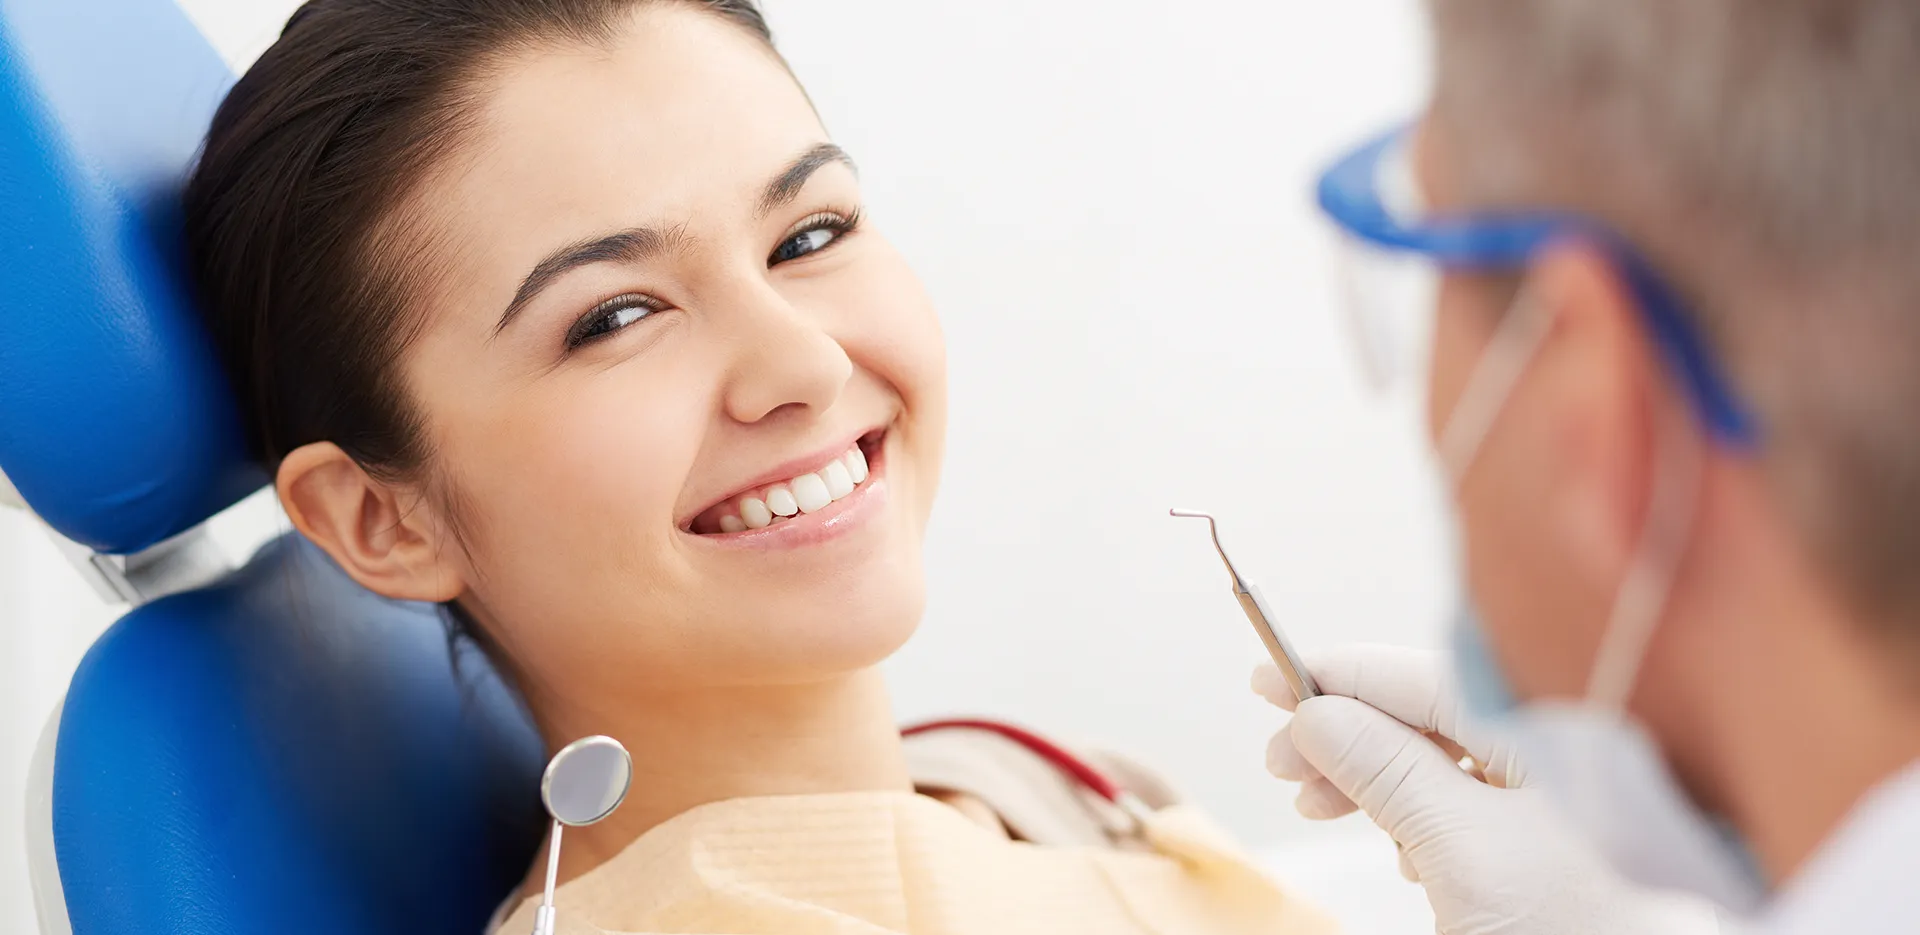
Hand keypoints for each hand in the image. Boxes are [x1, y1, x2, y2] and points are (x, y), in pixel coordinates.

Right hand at [1256, 644, 1720, 934]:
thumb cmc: (1580, 931)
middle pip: (1428, 714)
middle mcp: (1563, 748)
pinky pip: (1469, 800)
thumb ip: (1387, 772)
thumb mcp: (1462, 851)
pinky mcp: (1555, 840)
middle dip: (1346, 736)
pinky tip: (1397, 847)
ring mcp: (1562, 796)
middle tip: (1283, 767)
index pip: (1425, 674)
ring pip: (1441, 759)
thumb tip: (1318, 716)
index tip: (1269, 680)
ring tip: (1322, 808)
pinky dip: (1415, 812)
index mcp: (1557, 728)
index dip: (1339, 677)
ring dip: (1370, 778)